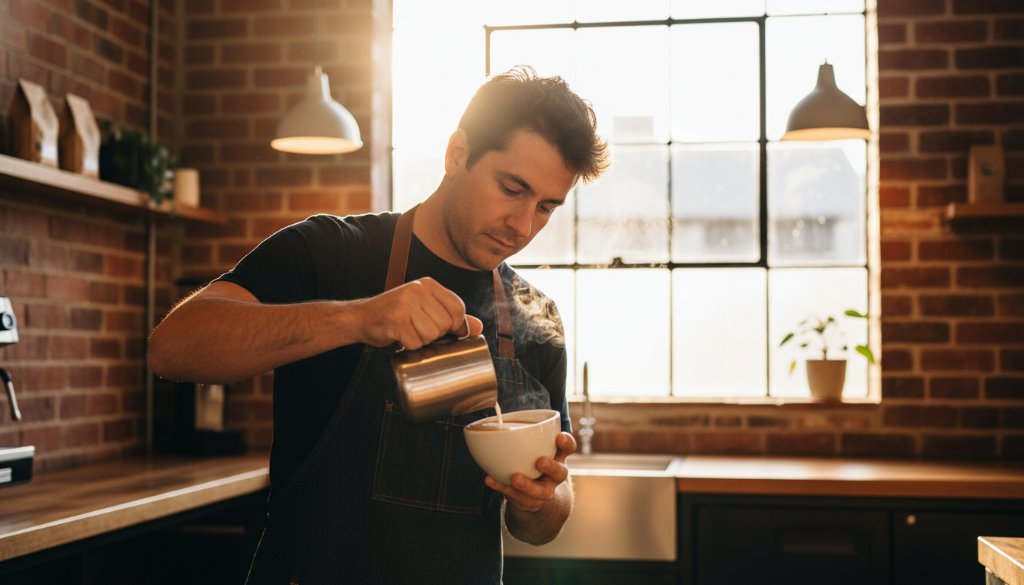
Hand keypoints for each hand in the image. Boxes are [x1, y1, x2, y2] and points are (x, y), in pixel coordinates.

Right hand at [357, 277, 483, 348]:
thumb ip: (451, 316)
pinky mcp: (396, 320)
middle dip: (435, 334)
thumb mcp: (424, 308)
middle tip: (417, 328)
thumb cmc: (394, 315)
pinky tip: (399, 337)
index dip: (455, 324)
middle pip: (446, 324)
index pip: (458, 307)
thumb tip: (478, 327)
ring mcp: (406, 304)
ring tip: (408, 332)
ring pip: (432, 335)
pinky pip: (416, 342)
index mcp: (428, 284)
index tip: (443, 329)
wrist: (360, 318)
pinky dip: (409, 346)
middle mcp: (418, 290)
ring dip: (421, 340)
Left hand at [485, 432, 576, 512]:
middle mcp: (555, 476)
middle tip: (540, 461)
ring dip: (528, 484)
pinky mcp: (530, 503)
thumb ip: (525, 438)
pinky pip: (517, 497)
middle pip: (560, 473)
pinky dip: (502, 487)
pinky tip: (490, 479)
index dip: (567, 443)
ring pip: (540, 491)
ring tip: (515, 477)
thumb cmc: (532, 465)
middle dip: (551, 467)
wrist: (535, 499)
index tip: (559, 437)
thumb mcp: (535, 451)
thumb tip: (499, 419)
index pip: (568, 448)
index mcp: (558, 457)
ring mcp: (544, 491)